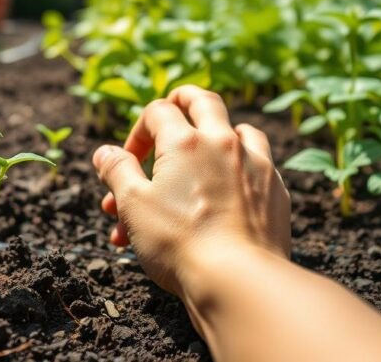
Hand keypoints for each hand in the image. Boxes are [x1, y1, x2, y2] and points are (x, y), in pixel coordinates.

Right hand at [93, 85, 290, 296]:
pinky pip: (261, 162)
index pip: (158, 112)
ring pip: (239, 129)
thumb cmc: (179, 243)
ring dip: (219, 132)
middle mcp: (223, 142)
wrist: (238, 280)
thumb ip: (117, 171)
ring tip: (205, 148)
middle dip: (182, 101)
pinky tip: (232, 187)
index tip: (128, 162)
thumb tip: (104, 153)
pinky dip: (243, 164)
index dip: (137, 132)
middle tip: (171, 108)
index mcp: (184, 142)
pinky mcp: (276, 190)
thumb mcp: (133, 206)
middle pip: (203, 101)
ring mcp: (255, 164)